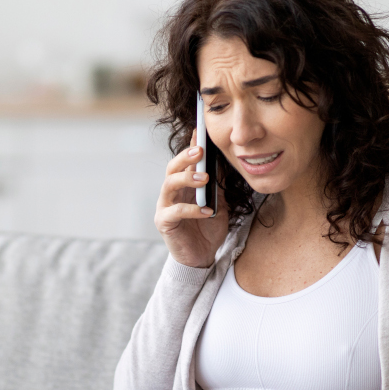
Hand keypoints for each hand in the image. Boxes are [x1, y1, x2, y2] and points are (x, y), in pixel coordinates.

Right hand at [154, 133, 228, 267]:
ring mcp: (165, 206)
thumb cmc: (208, 229)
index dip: (190, 146)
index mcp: (183, 186)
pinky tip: (207, 211)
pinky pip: (175, 211)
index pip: (184, 161)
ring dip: (187, 178)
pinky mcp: (164, 223)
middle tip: (200, 150)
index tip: (200, 132)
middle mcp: (171, 193)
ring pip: (169, 184)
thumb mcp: (218, 203)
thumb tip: (224, 162)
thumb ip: (218, 186)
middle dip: (185, 157)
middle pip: (172, 168)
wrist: (202, 257)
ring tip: (205, 178)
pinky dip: (192, 209)